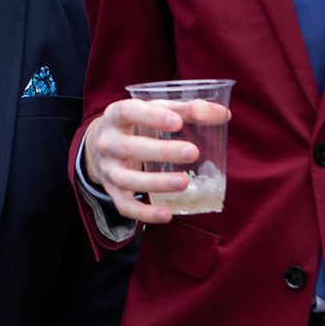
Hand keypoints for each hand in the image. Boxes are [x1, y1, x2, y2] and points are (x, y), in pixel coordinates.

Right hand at [84, 98, 230, 224]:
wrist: (100, 146)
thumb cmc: (137, 123)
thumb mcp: (156, 110)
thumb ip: (187, 110)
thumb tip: (223, 114)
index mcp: (116, 115)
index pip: (128, 112)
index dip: (151, 117)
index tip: (177, 122)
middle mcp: (107, 142)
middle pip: (130, 147)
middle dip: (161, 152)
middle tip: (192, 152)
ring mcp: (108, 169)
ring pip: (127, 179)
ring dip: (156, 183)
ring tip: (184, 182)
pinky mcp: (112, 191)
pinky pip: (125, 206)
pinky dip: (144, 213)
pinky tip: (167, 214)